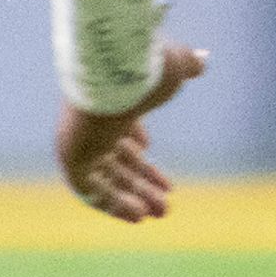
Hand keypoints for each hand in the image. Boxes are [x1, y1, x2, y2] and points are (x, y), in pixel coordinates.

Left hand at [55, 43, 204, 223]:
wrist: (113, 74)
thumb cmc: (146, 70)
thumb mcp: (175, 68)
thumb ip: (187, 66)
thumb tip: (202, 60)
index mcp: (115, 104)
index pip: (122, 133)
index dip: (138, 151)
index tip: (153, 158)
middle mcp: (95, 125)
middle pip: (118, 161)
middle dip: (143, 184)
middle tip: (166, 205)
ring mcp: (82, 142)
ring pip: (108, 178)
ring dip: (133, 197)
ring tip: (159, 214)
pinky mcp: (72, 158)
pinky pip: (89, 189)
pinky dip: (111, 203)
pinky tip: (137, 215)